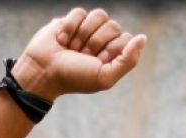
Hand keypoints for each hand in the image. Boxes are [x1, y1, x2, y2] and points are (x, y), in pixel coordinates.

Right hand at [14, 8, 146, 100]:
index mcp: (112, 54)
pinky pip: (80, 12)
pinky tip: (61, 40)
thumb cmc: (73, 78)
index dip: (110, 50)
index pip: (125, 39)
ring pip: (99, 15)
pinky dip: (69, 27)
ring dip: (83, 34)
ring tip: (70, 47)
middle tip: (81, 56)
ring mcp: (87, 29)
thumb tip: (143, 37)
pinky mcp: (71, 20)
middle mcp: (102, 40)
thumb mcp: (104, 77)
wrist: (43, 72)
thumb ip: (128, 60)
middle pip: (113, 26)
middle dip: (95, 43)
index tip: (96, 62)